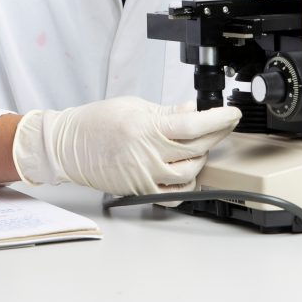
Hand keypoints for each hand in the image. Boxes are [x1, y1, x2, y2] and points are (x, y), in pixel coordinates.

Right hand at [12, 97, 241, 196]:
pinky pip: (173, 195)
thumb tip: (192, 111)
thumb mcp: (134, 106)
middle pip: (197, 149)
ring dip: (202, 159)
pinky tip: (189, 173)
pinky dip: (187, 186)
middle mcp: (148, 155)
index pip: (194, 126)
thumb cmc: (96, 122)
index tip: (232, 114)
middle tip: (224, 125)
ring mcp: (145, 176)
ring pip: (190, 174)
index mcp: (146, 129)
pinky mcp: (140, 190)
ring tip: (202, 147)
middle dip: (217, 135)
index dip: (219, 120)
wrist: (69, 146)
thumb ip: (166, 111)